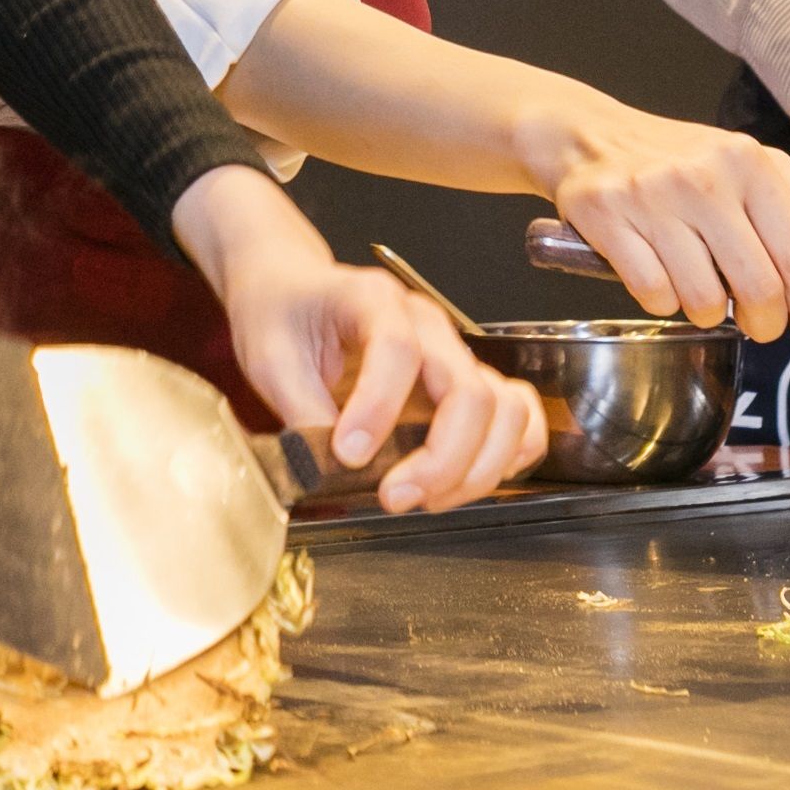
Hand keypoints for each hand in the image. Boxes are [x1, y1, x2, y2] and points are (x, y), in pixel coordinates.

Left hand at [172, 164, 544, 512]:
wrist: (293, 289)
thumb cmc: (282, 313)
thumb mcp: (270, 357)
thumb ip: (300, 410)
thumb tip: (328, 471)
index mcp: (372, 299)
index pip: (398, 348)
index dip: (379, 407)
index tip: (349, 454)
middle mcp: (427, 323)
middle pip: (467, 389)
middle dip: (439, 459)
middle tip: (392, 498)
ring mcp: (453, 352)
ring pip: (504, 408)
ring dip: (477, 468)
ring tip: (427, 499)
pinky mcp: (466, 380)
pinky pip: (519, 415)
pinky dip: (508, 455)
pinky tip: (468, 481)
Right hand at [527, 97, 789, 348]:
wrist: (590, 135)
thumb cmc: (682, 160)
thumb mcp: (755, 173)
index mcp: (749, 164)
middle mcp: (702, 177)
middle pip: (758, 287)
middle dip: (766, 323)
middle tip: (760, 324)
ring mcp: (650, 197)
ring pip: (702, 299)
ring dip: (708, 314)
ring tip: (702, 292)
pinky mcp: (606, 217)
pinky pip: (651, 294)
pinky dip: (662, 302)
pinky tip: (662, 279)